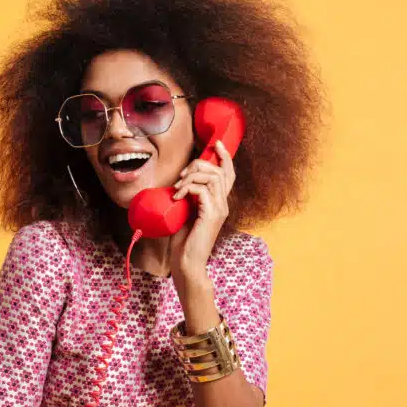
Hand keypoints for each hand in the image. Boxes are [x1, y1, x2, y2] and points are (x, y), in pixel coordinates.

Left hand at [169, 141, 234, 282]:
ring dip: (191, 176)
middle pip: (219, 170)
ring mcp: (219, 209)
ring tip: (177, 188)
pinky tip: (177, 197)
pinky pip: (202, 189)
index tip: (215, 143)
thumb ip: (188, 197)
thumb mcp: (185, 213)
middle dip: (198, 165)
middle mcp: (223, 204)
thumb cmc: (183, 242)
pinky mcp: (212, 215)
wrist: (186, 263)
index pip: (229, 174)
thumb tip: (179, 181)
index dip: (224, 157)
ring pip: (212, 177)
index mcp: (219, 203)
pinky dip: (187, 188)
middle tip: (181, 176)